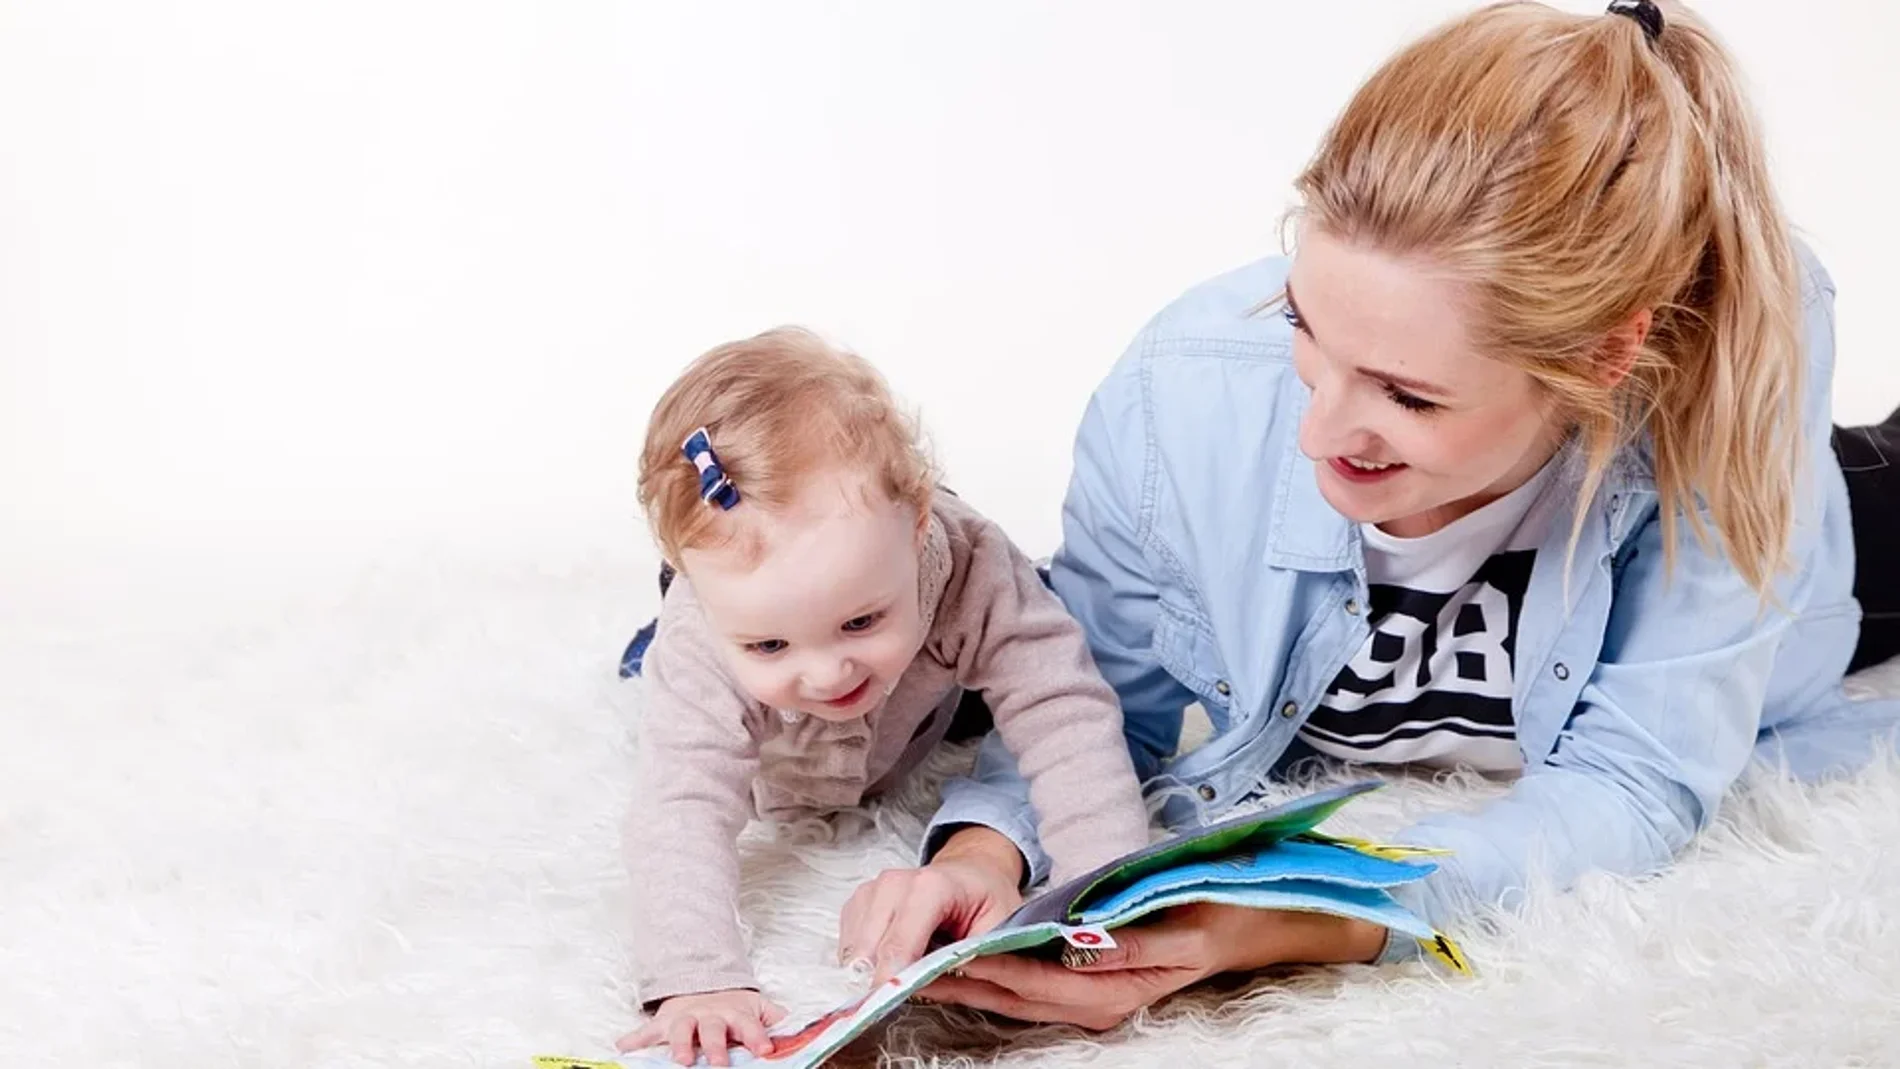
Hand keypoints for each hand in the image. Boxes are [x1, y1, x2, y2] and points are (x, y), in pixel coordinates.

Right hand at [616, 988, 786, 1066]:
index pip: (749, 1025)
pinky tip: (621, 1047)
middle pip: (713, 1029)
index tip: (766, 1049)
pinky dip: (633, 1039)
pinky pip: (646, 1030)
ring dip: (678, 1044)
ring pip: (680, 1029)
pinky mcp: (664, 1021)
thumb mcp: (759, 1008)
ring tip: (679, 1060)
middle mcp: (710, 1015)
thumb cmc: (735, 1007)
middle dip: (716, 1047)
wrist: (703, 983)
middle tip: (719, 1064)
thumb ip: (776, 1020)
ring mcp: (685, 1018)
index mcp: (736, 1013)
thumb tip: (802, 1031)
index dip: (757, 1036)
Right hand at [838, 826, 1026, 985]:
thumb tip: (926, 986)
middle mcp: (894, 882)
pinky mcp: (859, 901)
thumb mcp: (996, 929)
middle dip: (881, 979)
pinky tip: (892, 958)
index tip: (889, 1004)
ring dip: (872, 971)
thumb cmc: (987, 900)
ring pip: (854, 950)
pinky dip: (865, 961)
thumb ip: (967, 958)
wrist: (973, 873)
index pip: (900, 942)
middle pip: (870, 950)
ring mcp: (873, 890)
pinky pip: (848, 944)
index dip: (892, 978)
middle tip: (904, 994)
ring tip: (906, 970)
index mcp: (932, 886)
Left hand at [919, 903, 1386, 1030]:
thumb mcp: (1176, 923)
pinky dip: (995, 973)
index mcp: (1116, 993)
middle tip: (909, 964)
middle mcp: (1098, 1005)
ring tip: (918, 962)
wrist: (1250, 921)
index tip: (947, 956)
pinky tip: (963, 958)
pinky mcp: (1089, 984)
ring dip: (970, 981)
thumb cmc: (1214, 912)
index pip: (1035, 984)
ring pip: (1017, 995)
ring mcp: (1093, 998)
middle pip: (1015, 997)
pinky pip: (1031, 984)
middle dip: (963, 982)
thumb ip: (1126, 940)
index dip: (990, 971)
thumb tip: (1078, 943)